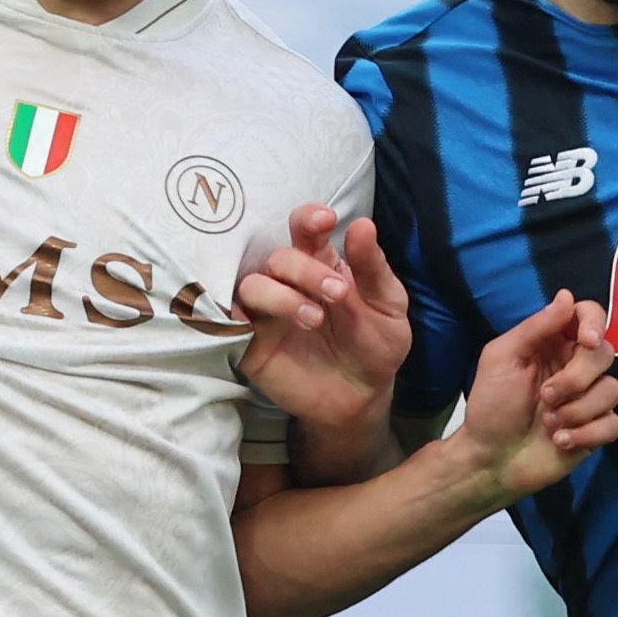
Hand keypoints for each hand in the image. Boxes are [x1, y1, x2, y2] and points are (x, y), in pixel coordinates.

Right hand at [233, 205, 414, 434]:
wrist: (361, 397)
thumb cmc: (375, 345)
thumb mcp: (387, 305)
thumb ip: (373, 268)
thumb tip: (362, 225)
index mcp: (322, 264)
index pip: (304, 229)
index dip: (308, 219)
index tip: (326, 220)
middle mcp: (290, 282)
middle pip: (279, 257)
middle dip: (307, 270)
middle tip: (338, 295)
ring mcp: (267, 311)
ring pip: (252, 284)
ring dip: (282, 296)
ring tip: (315, 319)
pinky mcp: (250, 342)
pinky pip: (230, 321)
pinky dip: (244, 319)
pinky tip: (275, 329)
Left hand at [448, 291, 617, 504]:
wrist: (490, 459)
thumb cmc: (491, 405)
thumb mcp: (502, 358)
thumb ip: (536, 327)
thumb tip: (567, 296)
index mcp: (554, 343)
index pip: (589, 316)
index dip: (594, 323)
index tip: (586, 341)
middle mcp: (576, 366)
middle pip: (605, 353)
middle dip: (577, 377)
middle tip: (547, 395)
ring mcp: (588, 399)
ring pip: (612, 390)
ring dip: (577, 410)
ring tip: (548, 423)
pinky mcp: (596, 430)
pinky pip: (613, 424)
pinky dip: (586, 434)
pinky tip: (560, 441)